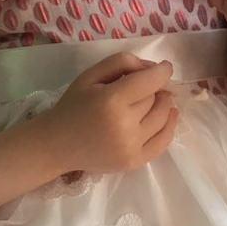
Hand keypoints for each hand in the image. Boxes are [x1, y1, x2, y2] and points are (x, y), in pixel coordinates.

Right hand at [43, 54, 177, 174]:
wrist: (57, 145)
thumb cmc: (73, 105)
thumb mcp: (91, 74)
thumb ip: (122, 62)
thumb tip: (153, 68)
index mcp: (111, 100)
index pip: (151, 81)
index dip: (162, 71)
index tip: (164, 67)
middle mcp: (124, 125)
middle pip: (156, 98)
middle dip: (154, 89)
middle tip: (143, 87)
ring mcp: (131, 147)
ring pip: (163, 118)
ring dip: (163, 105)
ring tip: (154, 100)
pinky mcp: (134, 163)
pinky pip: (163, 142)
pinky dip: (169, 126)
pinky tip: (167, 116)